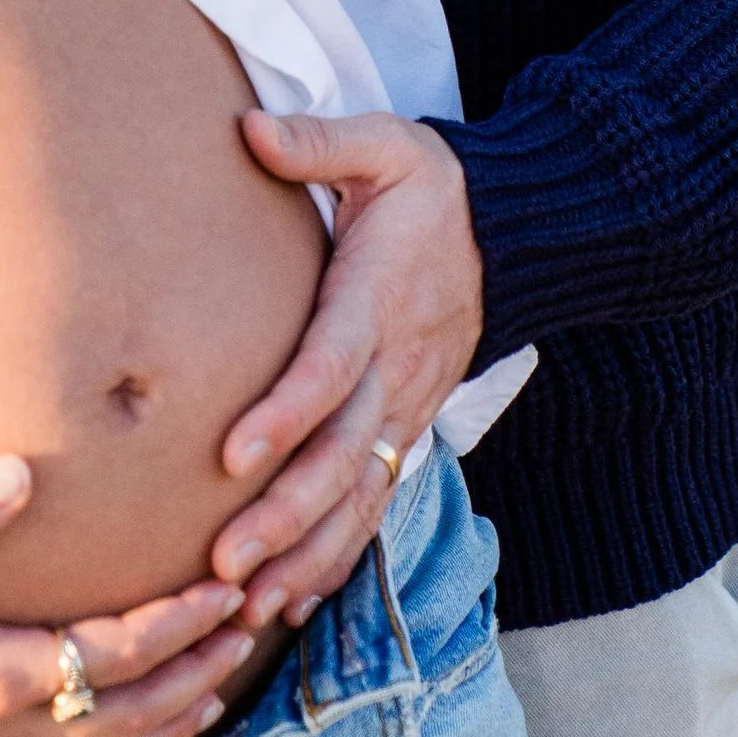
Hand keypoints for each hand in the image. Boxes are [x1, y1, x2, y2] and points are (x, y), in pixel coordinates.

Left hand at [207, 112, 483, 632]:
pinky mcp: (408, 426)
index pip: (329, 368)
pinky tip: (293, 602)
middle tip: (223, 564)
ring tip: (248, 605)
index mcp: (377, 301)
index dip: (284, 415)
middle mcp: (395, 368)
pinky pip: (374, 503)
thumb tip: (249, 131)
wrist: (514, 232)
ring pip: (360, 498)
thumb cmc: (433, 187)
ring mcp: (407, 406)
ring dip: (306, 555)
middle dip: (283, 516)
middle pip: (342, 457)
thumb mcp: (386, 143)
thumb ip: (320, 142)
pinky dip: (338, 557)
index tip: (230, 457)